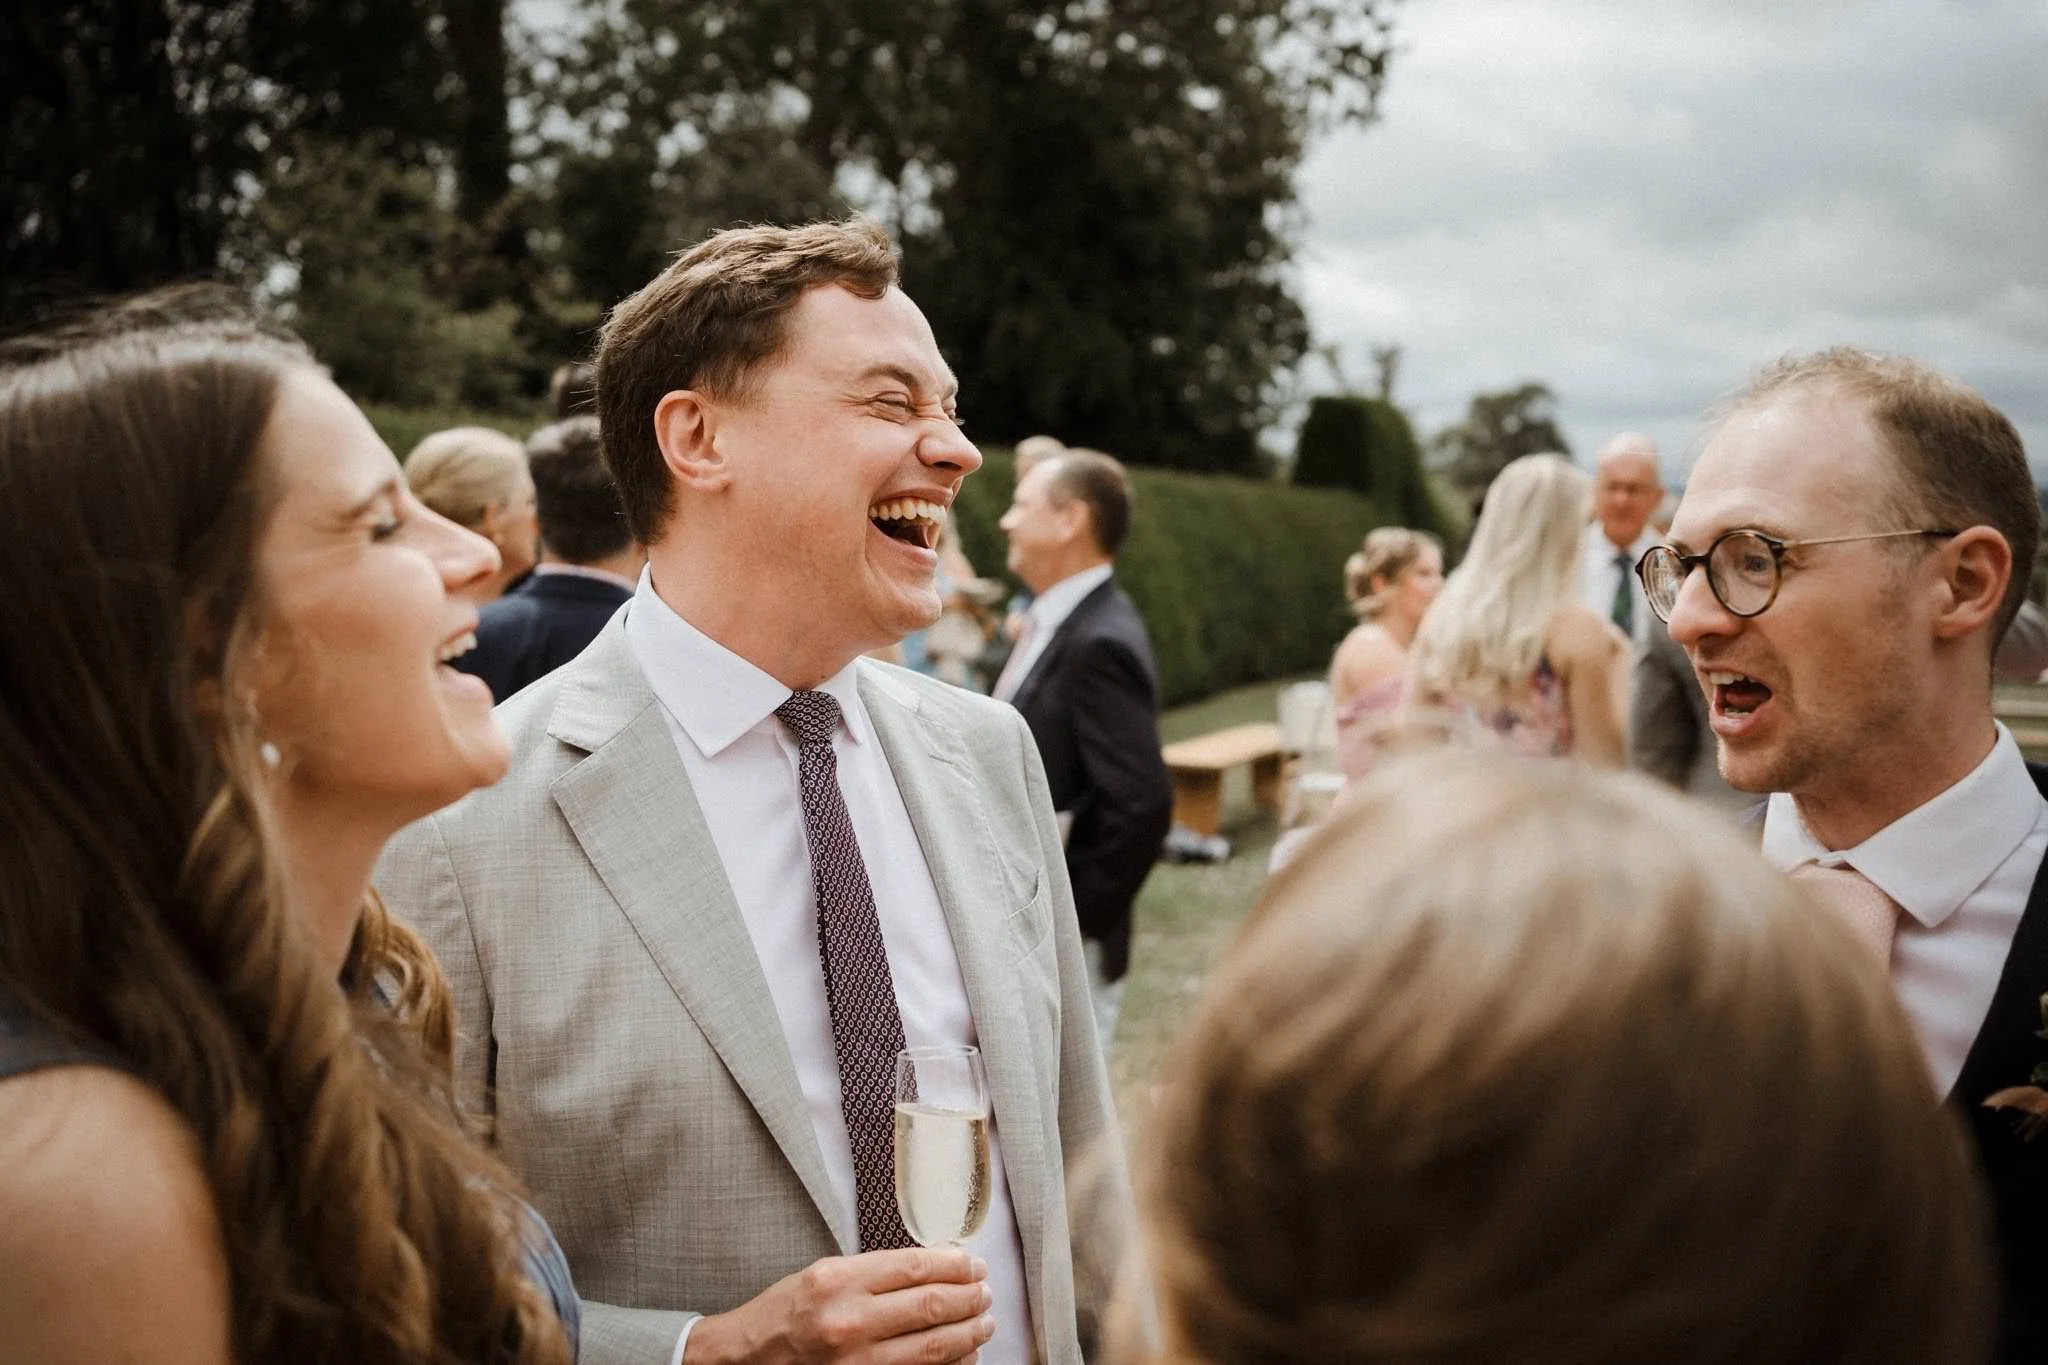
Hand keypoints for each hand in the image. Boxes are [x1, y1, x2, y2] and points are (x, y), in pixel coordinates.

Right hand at [686, 1248, 995, 1363]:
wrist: (749, 1358)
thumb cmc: (786, 1313)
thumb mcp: (824, 1274)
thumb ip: (876, 1270)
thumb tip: (935, 1268)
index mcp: (839, 1281)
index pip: (916, 1267)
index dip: (955, 1264)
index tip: (973, 1263)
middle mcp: (850, 1321)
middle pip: (932, 1305)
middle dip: (970, 1297)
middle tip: (985, 1292)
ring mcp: (858, 1361)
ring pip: (935, 1346)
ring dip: (969, 1332)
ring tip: (983, 1320)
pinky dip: (951, 1363)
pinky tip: (964, 1353)